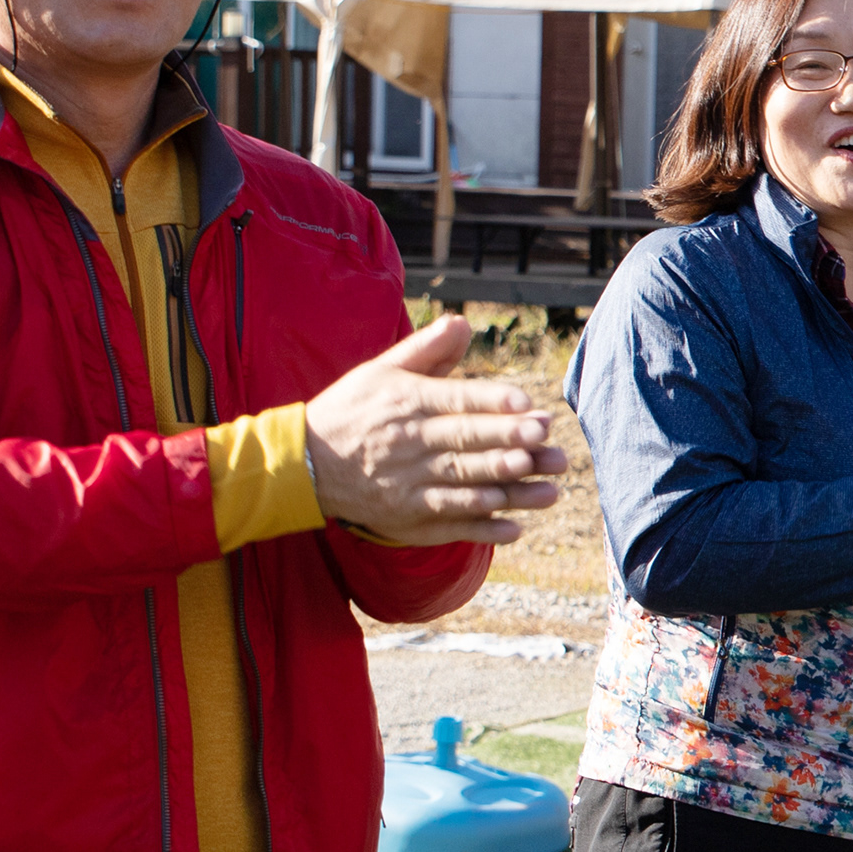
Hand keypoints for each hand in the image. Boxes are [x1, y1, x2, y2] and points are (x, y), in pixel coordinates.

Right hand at [303, 316, 568, 546]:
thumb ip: (427, 349)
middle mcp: (408, 443)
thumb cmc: (353, 409)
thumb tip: (463, 323)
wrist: (304, 463)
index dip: (492, 401)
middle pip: (464, 442)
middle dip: (508, 441)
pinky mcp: (405, 517)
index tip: (527, 402)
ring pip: (463, 485)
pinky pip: (447, 522)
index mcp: (406, 402)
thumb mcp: (381, 370)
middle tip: (545, 439)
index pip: (455, 400)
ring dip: (507, 489)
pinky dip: (480, 528)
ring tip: (548, 489)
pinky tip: (514, 528)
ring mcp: (406, 484)